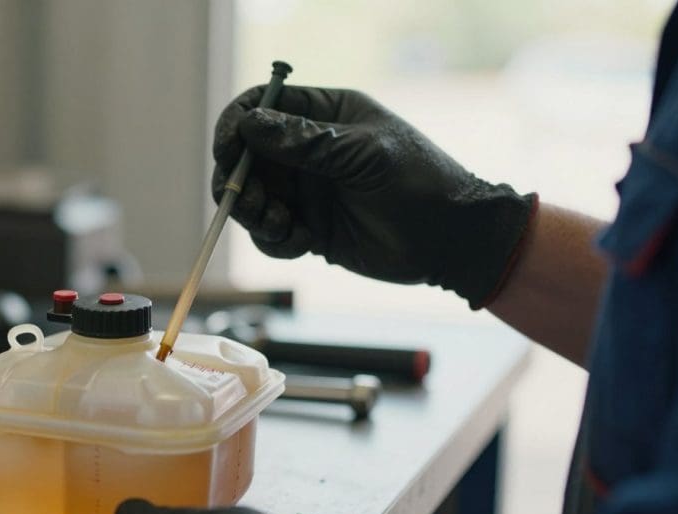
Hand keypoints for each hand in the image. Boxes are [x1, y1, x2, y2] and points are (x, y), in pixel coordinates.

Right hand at [213, 86, 536, 307]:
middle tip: (247, 201)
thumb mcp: (364, 155)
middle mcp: (308, 150)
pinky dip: (274, 240)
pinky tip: (303, 242)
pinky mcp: (307, 228)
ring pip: (251, 197)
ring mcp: (306, 190)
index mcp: (325, 114)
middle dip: (238, 179)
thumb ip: (307, 141)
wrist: (450, 241)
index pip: (262, 106)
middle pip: (246, 156)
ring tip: (280, 224)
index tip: (227, 149)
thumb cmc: (420, 184)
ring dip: (254, 213)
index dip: (236, 124)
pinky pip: (269, 234)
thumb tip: (251, 125)